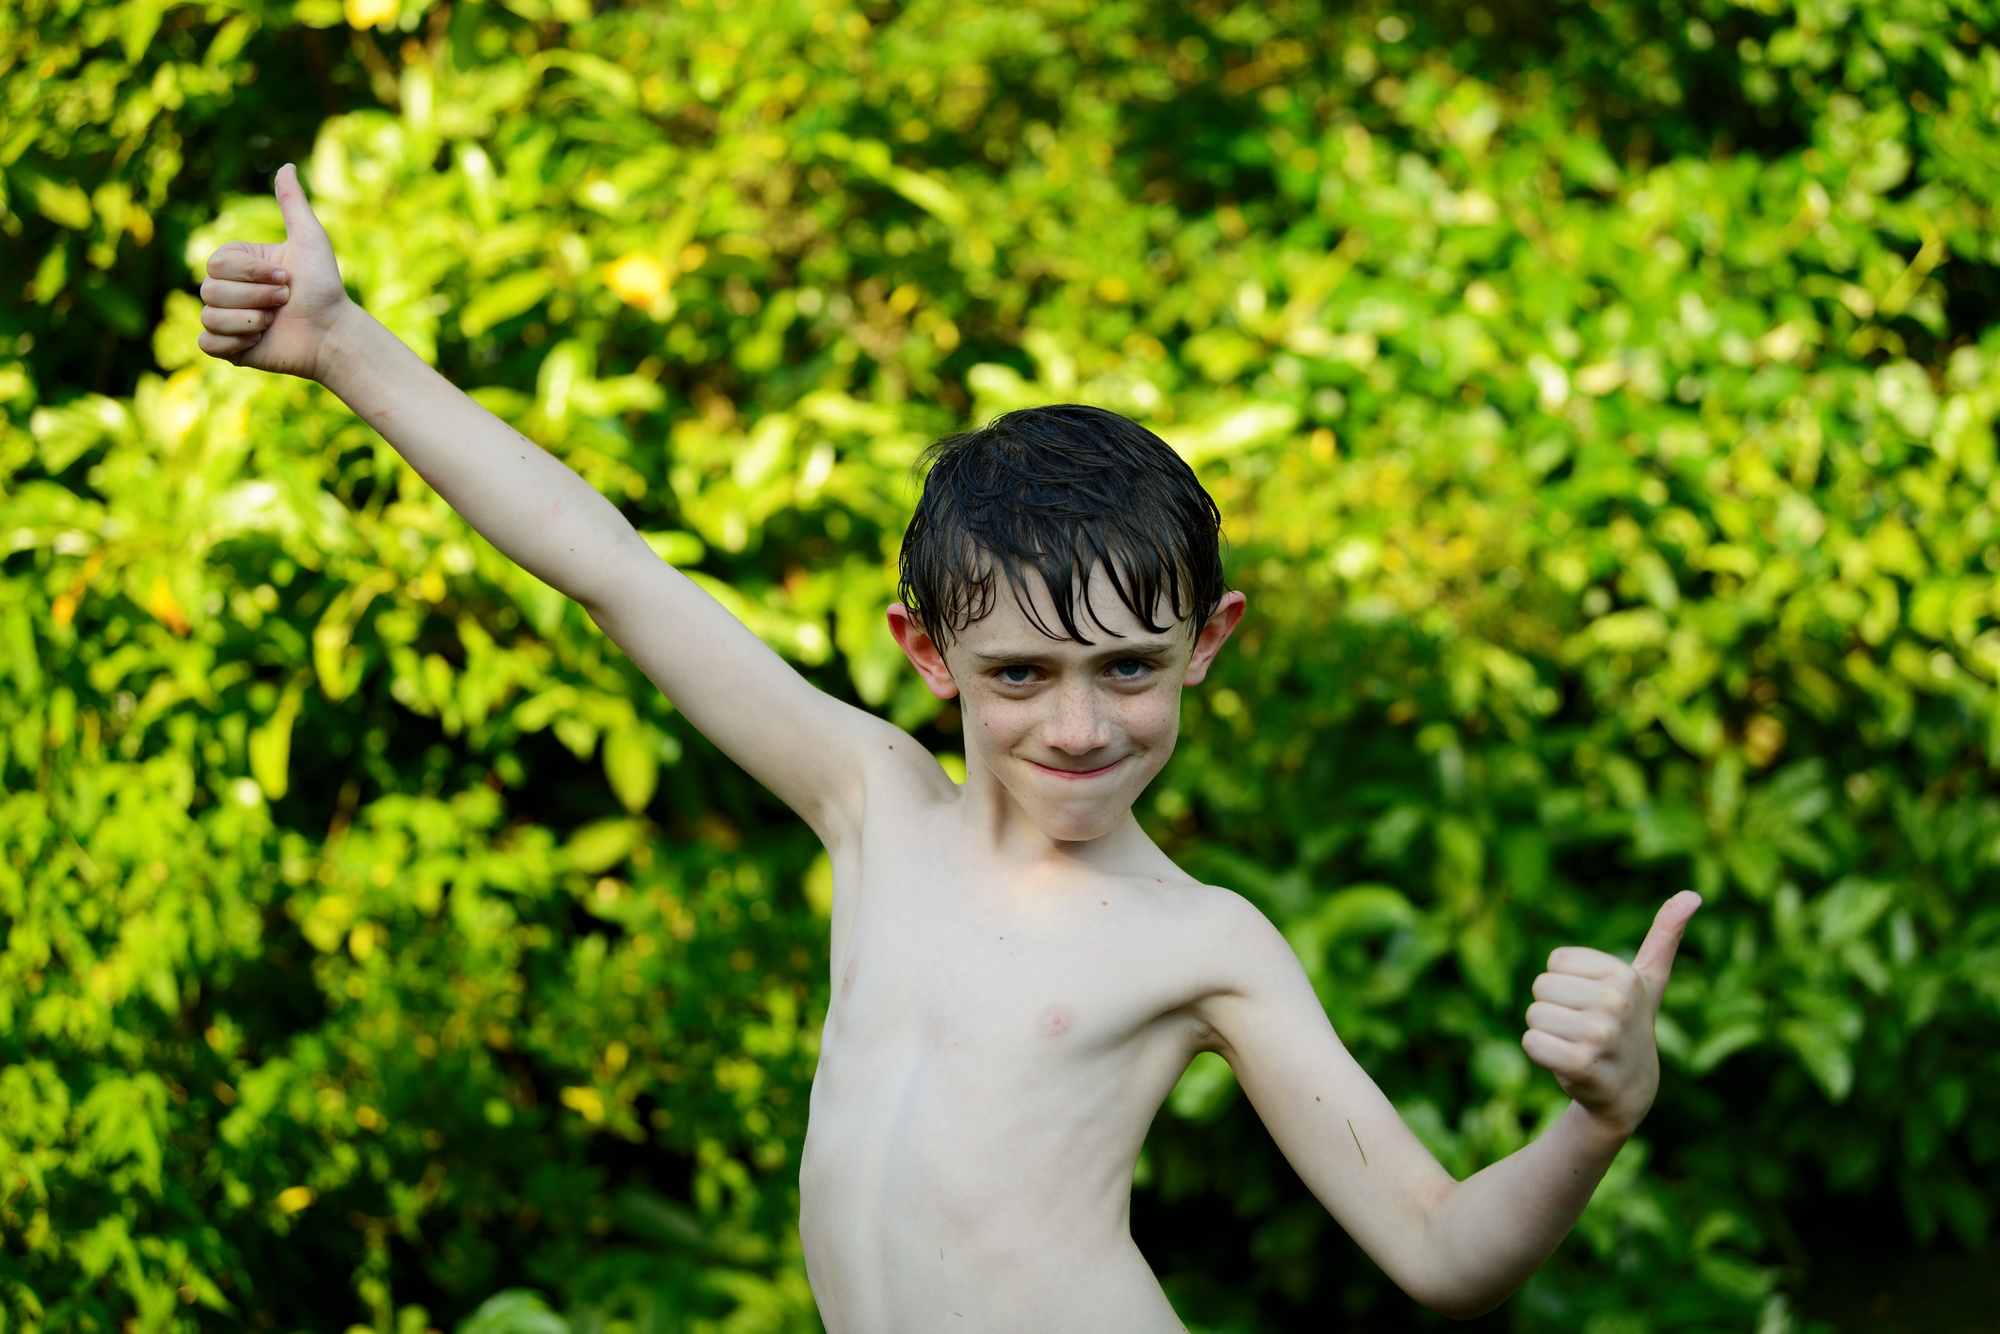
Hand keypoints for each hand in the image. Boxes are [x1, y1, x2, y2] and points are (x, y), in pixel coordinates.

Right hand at [197, 163, 355, 381]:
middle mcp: (226, 289)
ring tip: (274, 323)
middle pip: (209, 290)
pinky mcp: (228, 348)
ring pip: (209, 316)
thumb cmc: (323, 287)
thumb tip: (286, 165)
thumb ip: (293, 204)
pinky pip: (207, 344)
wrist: (333, 333)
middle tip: (285, 302)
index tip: (286, 279)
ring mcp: (226, 319)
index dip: (252, 274)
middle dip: (255, 297)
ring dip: (249, 320)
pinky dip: (235, 342)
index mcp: (238, 263)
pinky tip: (260, 340)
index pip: (217, 263)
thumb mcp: (309, 240)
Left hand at [1521, 890, 1700, 1136]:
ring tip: (1577, 1045)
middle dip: (1553, 1009)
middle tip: (1583, 1029)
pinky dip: (1540, 1053)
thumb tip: (1692, 894)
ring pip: (1533, 1014)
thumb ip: (1665, 936)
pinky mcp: (1580, 1064)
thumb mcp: (1649, 980)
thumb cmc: (1631, 1023)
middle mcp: (1616, 1002)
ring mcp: (1600, 1035)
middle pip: (1541, 987)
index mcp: (1625, 976)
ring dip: (1546, 1033)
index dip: (1565, 983)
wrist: (1631, 1090)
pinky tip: (1567, 1064)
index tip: (1593, 1003)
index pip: (1555, 962)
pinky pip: (1531, 1042)